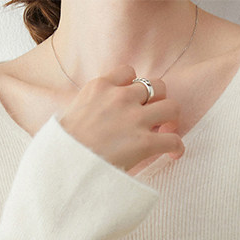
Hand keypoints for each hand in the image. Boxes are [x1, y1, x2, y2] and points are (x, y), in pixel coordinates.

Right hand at [57, 64, 183, 172]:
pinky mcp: (145, 143)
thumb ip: (88, 108)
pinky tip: (174, 154)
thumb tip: (91, 119)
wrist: (64, 166)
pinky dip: (177, 146)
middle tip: (153, 116)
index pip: (128, 72)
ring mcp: (135, 119)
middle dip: (158, 99)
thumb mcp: (70, 114)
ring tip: (167, 131)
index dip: (135, 86)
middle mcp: (120, 97)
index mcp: (100, 87)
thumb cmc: (62, 147)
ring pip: (171, 107)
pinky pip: (173, 139)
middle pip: (156, 85)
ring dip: (171, 118)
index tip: (134, 100)